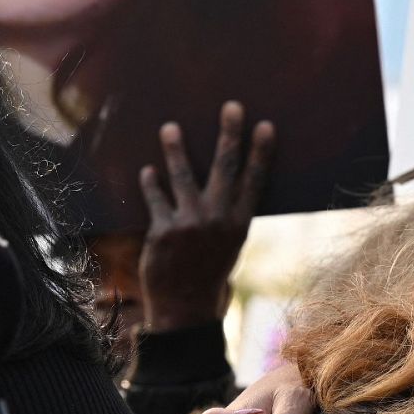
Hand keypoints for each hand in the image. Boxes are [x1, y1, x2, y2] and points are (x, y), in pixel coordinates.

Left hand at [139, 101, 275, 331]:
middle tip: (231, 107)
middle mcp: (217, 220)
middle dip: (229, 134)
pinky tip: (148, 171)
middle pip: (226, 168)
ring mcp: (189, 224)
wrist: (184, 306)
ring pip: (183, 177)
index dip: (260, 152)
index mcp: (239, 223)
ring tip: (171, 127)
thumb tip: (227, 180)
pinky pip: (156, 199)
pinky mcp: (162, 231)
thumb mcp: (229, 244)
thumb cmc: (209, 271)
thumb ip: (228, 214)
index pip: (254, 179)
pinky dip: (152, 183)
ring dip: (176, 149)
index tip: (265, 125)